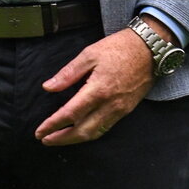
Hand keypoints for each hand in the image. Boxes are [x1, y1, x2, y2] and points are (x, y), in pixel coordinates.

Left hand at [34, 26, 155, 145]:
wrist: (149, 50)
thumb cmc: (118, 48)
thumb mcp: (89, 54)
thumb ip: (68, 73)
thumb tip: (48, 87)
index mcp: (98, 89)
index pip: (71, 113)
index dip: (53, 124)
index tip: (40, 131)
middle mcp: (109, 105)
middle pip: (82, 131)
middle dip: (62, 138)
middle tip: (45, 139)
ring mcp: (120, 110)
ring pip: (95, 133)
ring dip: (75, 139)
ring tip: (59, 138)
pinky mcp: (126, 110)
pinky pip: (105, 128)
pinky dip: (90, 133)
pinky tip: (81, 131)